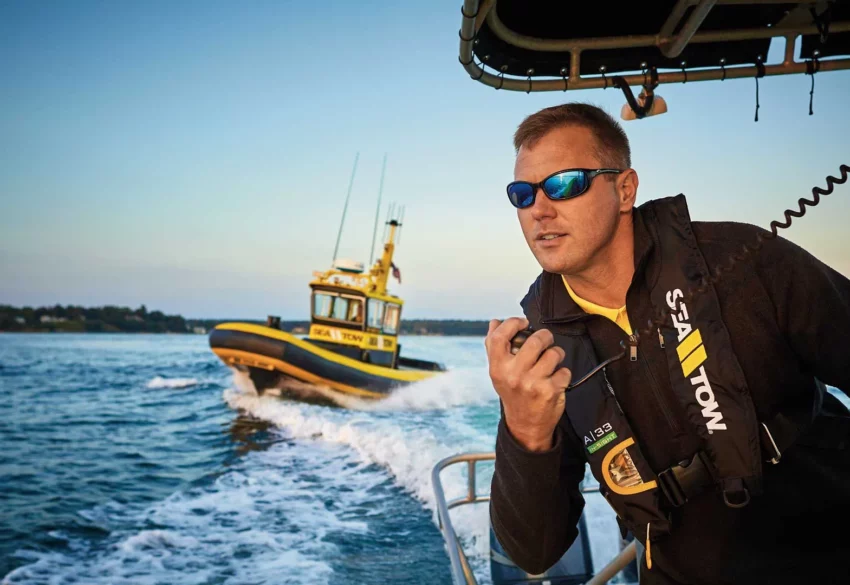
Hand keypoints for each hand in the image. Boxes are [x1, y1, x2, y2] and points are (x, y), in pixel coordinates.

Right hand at [485, 318, 571, 451]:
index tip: (523, 322)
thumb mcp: (499, 372)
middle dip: (545, 337)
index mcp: (497, 368)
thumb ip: (494, 347)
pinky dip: (563, 373)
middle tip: (546, 340)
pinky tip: (555, 380)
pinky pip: (564, 371)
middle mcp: (513, 376)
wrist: (525, 424)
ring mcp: (532, 384)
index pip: (499, 336)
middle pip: (535, 341)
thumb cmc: (513, 392)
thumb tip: (494, 322)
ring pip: (554, 354)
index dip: (512, 323)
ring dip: (557, 354)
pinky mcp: (550, 391)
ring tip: (551, 361)